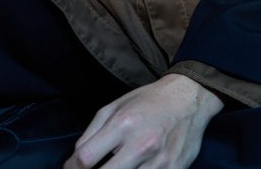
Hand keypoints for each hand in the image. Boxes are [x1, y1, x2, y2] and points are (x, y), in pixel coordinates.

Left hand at [64, 74, 222, 168]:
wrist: (188, 99)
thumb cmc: (148, 101)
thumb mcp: (115, 106)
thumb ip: (93, 131)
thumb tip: (76, 158)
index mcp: (123, 124)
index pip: (86, 157)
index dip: (72, 167)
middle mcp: (141, 144)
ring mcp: (159, 162)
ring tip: (115, 166)